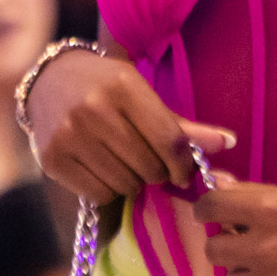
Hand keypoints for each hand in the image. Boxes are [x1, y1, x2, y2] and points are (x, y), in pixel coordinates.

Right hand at [27, 46, 232, 202]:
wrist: (48, 81)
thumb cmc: (107, 86)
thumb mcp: (143, 94)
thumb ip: (183, 125)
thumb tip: (228, 142)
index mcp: (124, 87)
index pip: (170, 141)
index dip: (184, 164)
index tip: (183, 170)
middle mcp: (94, 109)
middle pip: (150, 167)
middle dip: (158, 171)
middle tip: (150, 162)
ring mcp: (69, 136)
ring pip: (126, 185)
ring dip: (133, 180)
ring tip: (124, 161)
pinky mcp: (53, 159)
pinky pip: (99, 194)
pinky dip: (108, 188)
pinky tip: (103, 168)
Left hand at [191, 180, 276, 275]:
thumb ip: (254, 195)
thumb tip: (214, 183)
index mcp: (266, 210)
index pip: (209, 207)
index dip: (210, 210)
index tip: (220, 215)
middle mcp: (262, 249)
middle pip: (214, 251)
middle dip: (228, 246)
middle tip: (251, 245)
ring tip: (276, 271)